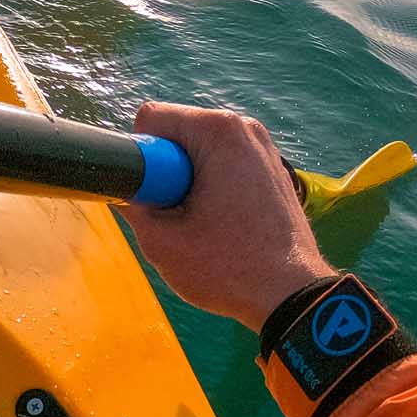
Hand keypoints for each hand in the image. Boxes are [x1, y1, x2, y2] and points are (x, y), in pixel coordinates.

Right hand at [119, 103, 331, 332]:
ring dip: (188, 180)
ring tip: (202, 221)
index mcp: (217, 130)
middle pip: (178, 133)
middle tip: (178, 214)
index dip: (141, 160)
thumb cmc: (227, 268)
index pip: (151, 120)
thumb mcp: (159, 240)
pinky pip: (224, 162)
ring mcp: (264, 146)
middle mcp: (244, 127)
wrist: (294, 297)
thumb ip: (129, 203)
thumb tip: (122, 188)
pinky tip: (224, 222)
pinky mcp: (272, 167)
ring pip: (200, 150)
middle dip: (166, 170)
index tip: (154, 197)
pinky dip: (213, 185)